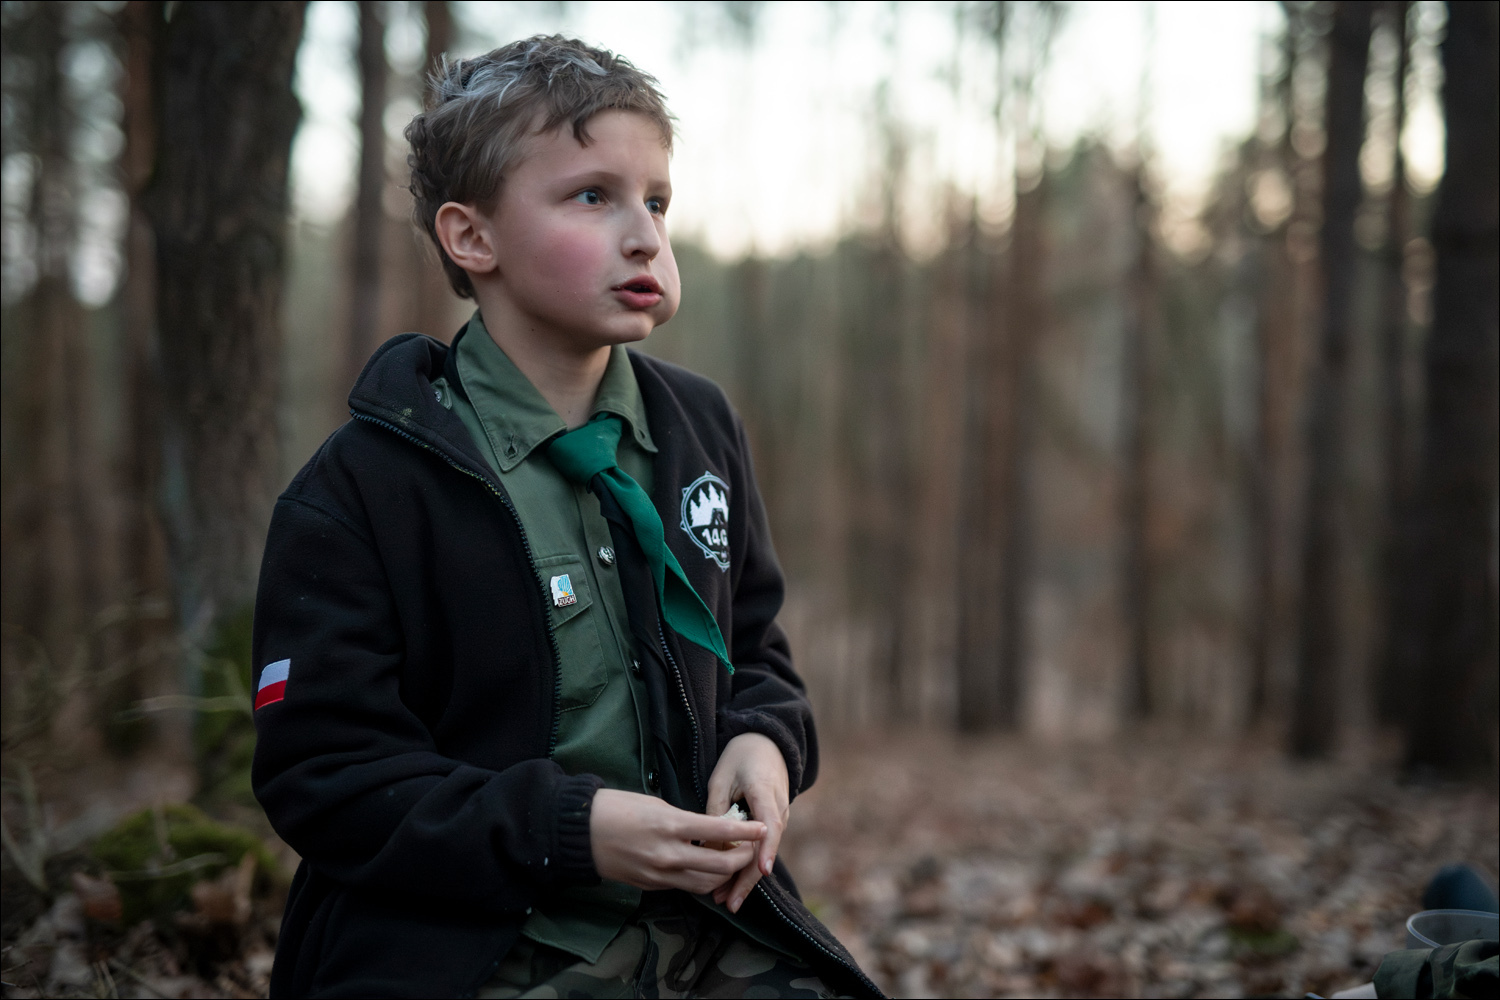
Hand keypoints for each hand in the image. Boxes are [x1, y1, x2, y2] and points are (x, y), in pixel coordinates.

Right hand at [589, 788, 764, 894]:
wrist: (580, 833)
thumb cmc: (616, 808)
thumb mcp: (656, 804)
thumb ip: (684, 820)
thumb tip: (708, 830)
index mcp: (669, 825)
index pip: (719, 830)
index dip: (746, 832)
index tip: (763, 827)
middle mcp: (667, 854)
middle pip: (720, 866)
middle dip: (742, 858)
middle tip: (752, 848)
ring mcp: (659, 875)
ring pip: (705, 883)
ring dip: (724, 874)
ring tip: (733, 860)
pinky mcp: (651, 886)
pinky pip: (684, 887)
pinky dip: (701, 879)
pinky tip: (707, 868)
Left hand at [705, 733, 789, 912]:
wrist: (766, 745)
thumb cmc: (740, 759)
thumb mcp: (721, 779)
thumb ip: (717, 812)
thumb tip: (710, 848)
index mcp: (765, 792)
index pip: (770, 825)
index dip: (767, 849)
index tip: (761, 871)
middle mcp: (778, 809)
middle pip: (766, 850)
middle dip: (747, 879)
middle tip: (728, 903)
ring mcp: (779, 818)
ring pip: (763, 853)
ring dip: (745, 878)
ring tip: (724, 899)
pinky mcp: (773, 824)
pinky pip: (761, 848)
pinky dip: (746, 866)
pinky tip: (730, 883)